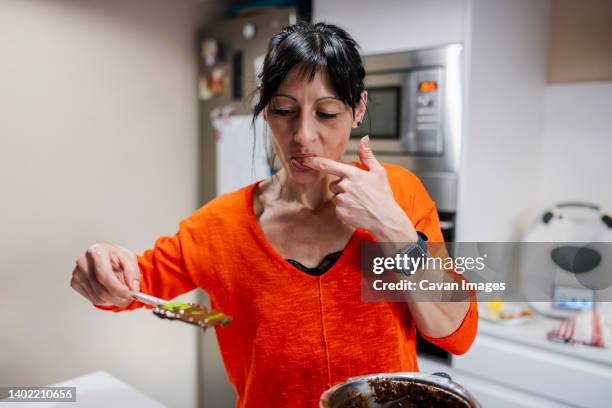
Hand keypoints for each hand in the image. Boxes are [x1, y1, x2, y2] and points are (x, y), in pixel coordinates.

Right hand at [70, 243, 140, 306]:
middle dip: (118, 297)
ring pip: (98, 297)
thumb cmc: (116, 256)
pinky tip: (109, 290)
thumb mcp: (129, 259)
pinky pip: (93, 299)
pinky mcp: (75, 283)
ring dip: (113, 299)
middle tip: (129, 299)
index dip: (117, 288)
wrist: (106, 256)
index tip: (128, 294)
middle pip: (100, 289)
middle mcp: (83, 262)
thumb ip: (132, 272)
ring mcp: (77, 273)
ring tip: (120, 291)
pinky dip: (105, 299)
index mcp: (97, 252)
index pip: (104, 275)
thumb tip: (132, 287)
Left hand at [302, 135, 417, 242]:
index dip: (314, 161)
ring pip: (335, 197)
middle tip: (358, 192)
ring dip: (343, 198)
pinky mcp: (340, 213)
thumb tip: (364, 139)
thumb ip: (367, 155)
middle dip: (341, 187)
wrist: (385, 218)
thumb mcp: (379, 172)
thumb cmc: (383, 195)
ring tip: (358, 202)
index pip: (328, 165)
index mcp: (352, 174)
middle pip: (333, 184)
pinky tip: (356, 210)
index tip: (306, 160)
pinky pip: (337, 209)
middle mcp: (345, 186)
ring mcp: (342, 200)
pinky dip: (345, 209)